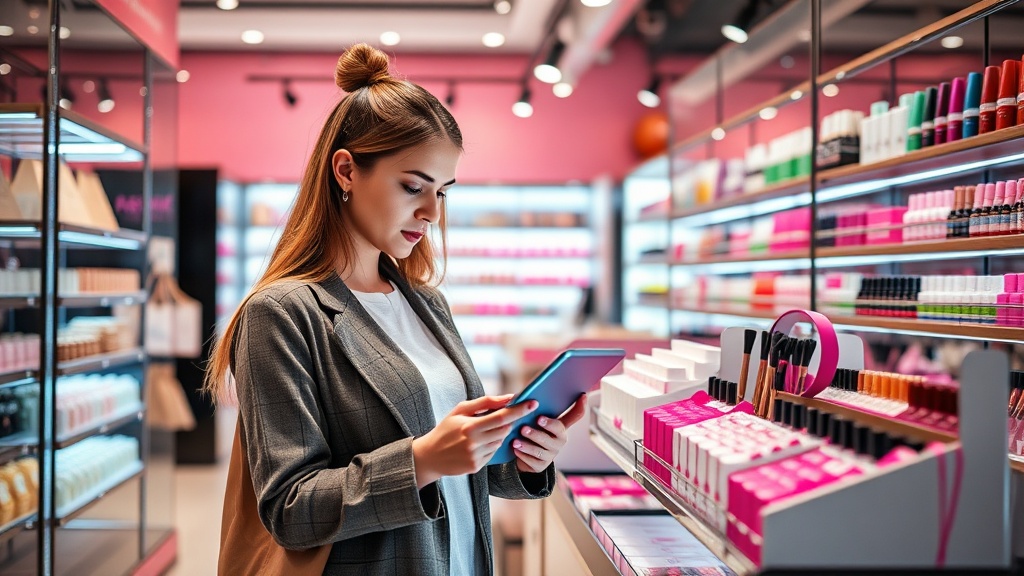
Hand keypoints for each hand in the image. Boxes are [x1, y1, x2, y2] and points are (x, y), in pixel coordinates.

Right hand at [412, 394, 537, 487]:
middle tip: (503, 416)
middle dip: (508, 422)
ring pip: (500, 442)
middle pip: (505, 430)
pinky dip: (490, 446)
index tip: (533, 403)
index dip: (519, 410)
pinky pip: (493, 453)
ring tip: (482, 431)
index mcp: (470, 426)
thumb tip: (509, 397)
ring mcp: (476, 457)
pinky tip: (477, 444)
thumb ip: (485, 402)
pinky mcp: (476, 467)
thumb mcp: (460, 410)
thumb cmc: (446, 429)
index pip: (502, 417)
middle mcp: (474, 443)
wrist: (429, 456)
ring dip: (498, 434)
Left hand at [513, 394, 587, 473]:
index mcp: (561, 427)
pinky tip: (515, 450)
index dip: (580, 406)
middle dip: (536, 433)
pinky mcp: (540, 466)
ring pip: (539, 450)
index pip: (575, 415)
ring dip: (527, 445)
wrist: (524, 454)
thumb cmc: (532, 430)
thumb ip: (536, 408)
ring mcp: (550, 455)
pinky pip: (531, 461)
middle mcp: (559, 441)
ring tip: (515, 441)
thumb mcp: (537, 418)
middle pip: (550, 437)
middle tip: (524, 428)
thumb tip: (525, 395)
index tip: (579, 396)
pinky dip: (522, 455)